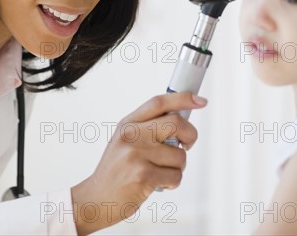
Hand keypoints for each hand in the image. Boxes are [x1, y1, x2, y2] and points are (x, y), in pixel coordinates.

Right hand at [70, 92, 206, 234]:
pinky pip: (176, 175)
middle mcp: (131, 135)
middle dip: (191, 135)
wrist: (96, 199)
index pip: (158, 102)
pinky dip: (173, 182)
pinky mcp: (143, 176)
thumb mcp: (124, 141)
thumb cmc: (115, 170)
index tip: (200, 101)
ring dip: (178, 167)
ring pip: (180, 155)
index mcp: (128, 124)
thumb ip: (147, 127)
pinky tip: (158, 183)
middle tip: (187, 145)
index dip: (183, 98)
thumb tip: (180, 120)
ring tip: (161, 171)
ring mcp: (136, 155)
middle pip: (176, 123)